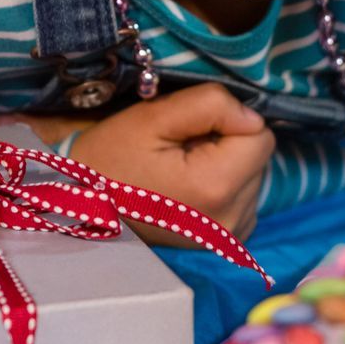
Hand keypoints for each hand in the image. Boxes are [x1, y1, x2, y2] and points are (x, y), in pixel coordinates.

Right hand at [65, 84, 274, 243]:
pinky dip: (225, 183)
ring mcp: (231, 234)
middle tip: (180, 148)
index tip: (190, 129)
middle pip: (258, 155)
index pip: (260, 134)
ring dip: (225, 162)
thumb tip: (252, 115)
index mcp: (217, 188)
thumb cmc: (112, 156)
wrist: (84, 205)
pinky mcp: (227, 238)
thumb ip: (211, 105)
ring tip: (180, 166)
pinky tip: (190, 185)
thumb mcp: (154, 116)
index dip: (227, 120)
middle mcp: (232, 219)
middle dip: (227, 142)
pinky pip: (246, 194)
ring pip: (254, 173)